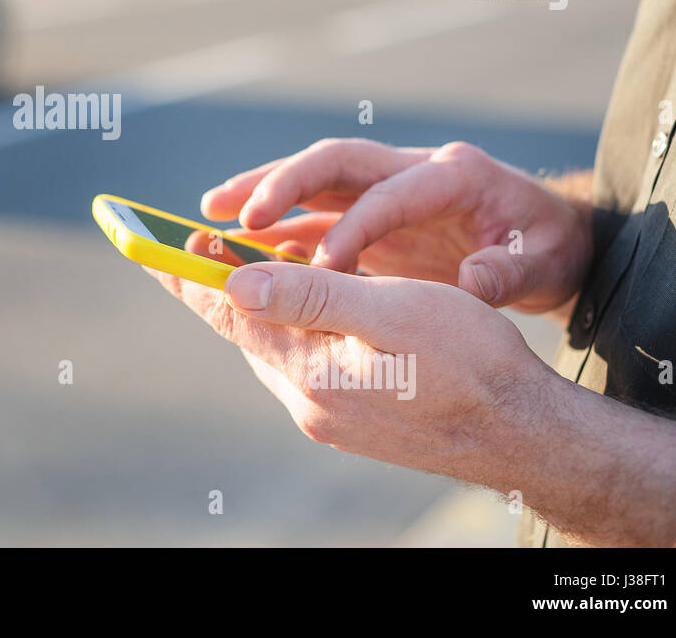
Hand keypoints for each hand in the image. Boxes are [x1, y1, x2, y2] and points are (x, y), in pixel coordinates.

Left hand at [150, 260, 556, 479]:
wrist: (524, 434)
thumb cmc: (469, 363)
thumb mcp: (390, 312)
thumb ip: (310, 296)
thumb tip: (234, 279)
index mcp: (308, 372)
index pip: (228, 314)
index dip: (188, 274)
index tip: (150, 245)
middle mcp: (307, 400)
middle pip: (245, 329)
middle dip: (220, 282)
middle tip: (198, 240)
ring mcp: (328, 415)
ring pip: (275, 345)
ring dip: (260, 304)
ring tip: (249, 261)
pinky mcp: (350, 418)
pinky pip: (304, 362)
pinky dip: (294, 327)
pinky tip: (306, 306)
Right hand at [201, 139, 591, 312]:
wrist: (549, 239)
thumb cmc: (548, 248)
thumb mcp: (542, 262)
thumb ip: (507, 272)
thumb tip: (471, 282)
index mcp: (453, 174)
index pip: (390, 193)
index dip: (354, 227)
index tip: (323, 269)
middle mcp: (410, 168)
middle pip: (333, 162)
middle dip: (280, 183)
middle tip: (231, 211)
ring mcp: (385, 186)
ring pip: (313, 181)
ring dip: (262, 194)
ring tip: (209, 215)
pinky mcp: (370, 212)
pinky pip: (314, 213)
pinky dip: (278, 228)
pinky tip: (240, 248)